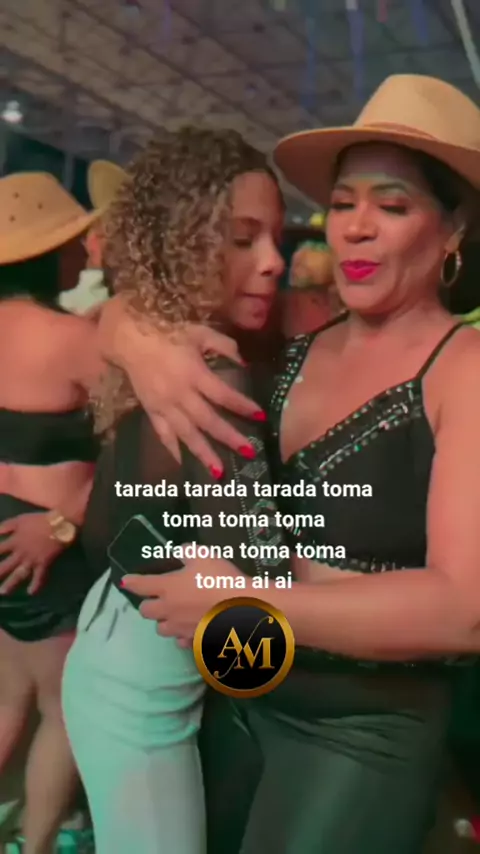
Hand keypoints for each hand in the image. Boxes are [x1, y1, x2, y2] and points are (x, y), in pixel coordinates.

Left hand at [0, 513, 64, 593]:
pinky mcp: (44, 563)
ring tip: (4, 592)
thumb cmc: (39, 521)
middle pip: (5, 566)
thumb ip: (5, 527)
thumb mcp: (19, 520)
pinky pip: (39, 576)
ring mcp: (32, 560)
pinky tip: (31, 593)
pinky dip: (36, 585)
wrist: (59, 524)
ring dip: (11, 584)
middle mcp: (21, 553)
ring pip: (20, 574)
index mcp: (14, 541)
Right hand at [120, 320, 260, 471]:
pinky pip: (163, 434)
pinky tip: (183, 464)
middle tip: (249, 452)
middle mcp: (180, 394)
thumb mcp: (200, 332)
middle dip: (229, 437)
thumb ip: (224, 346)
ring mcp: (164, 405)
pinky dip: (173, 450)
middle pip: (208, 420)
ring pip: (186, 434)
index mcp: (194, 373)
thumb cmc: (167, 332)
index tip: (260, 417)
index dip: (242, 406)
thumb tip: (244, 365)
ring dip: (203, 453)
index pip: (223, 395)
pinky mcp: (151, 411)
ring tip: (219, 472)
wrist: (128, 338)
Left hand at [121, 557, 246, 643]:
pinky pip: (180, 641)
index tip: (126, 581)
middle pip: (145, 612)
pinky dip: (181, 635)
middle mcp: (168, 610)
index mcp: (166, 587)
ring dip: (163, 621)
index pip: (140, 585)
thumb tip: (180, 552)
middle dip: (148, 604)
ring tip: (173, 615)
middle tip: (157, 598)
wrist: (240, 609)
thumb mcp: (203, 555)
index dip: (132, 582)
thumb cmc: (218, 578)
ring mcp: (180, 628)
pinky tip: (189, 628)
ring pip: (161, 629)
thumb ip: (187, 552)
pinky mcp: (193, 641)